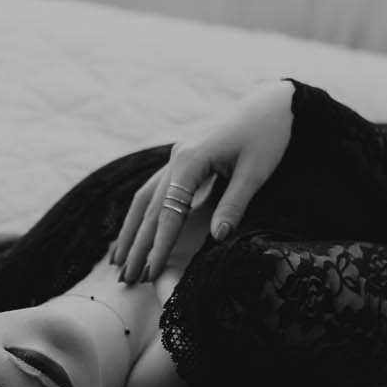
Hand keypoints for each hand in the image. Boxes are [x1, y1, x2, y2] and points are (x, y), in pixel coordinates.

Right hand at [112, 80, 294, 283]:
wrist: (268, 106)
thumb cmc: (266, 137)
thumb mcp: (256, 172)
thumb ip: (235, 204)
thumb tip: (217, 237)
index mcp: (190, 159)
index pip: (169, 211)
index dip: (160, 244)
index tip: (150, 272)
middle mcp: (175, 157)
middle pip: (150, 208)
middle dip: (137, 246)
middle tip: (126, 279)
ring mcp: (175, 157)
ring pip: (144, 199)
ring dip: (130, 232)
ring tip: (118, 262)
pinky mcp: (181, 160)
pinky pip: (153, 191)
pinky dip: (141, 215)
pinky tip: (133, 233)